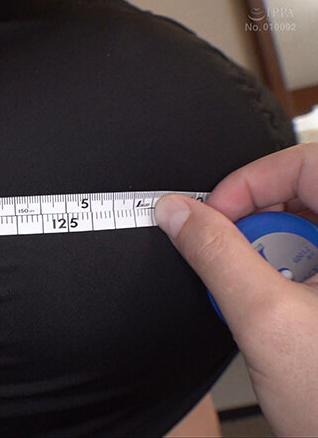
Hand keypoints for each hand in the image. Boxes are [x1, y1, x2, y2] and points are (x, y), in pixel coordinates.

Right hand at [155, 143, 317, 435]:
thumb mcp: (264, 319)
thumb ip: (215, 255)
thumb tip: (178, 212)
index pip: (310, 162)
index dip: (255, 179)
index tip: (214, 213)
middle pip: (306, 192)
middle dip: (257, 221)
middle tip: (234, 259)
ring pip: (307, 225)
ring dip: (268, 252)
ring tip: (262, 295)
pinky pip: (312, 256)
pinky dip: (282, 272)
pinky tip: (276, 306)